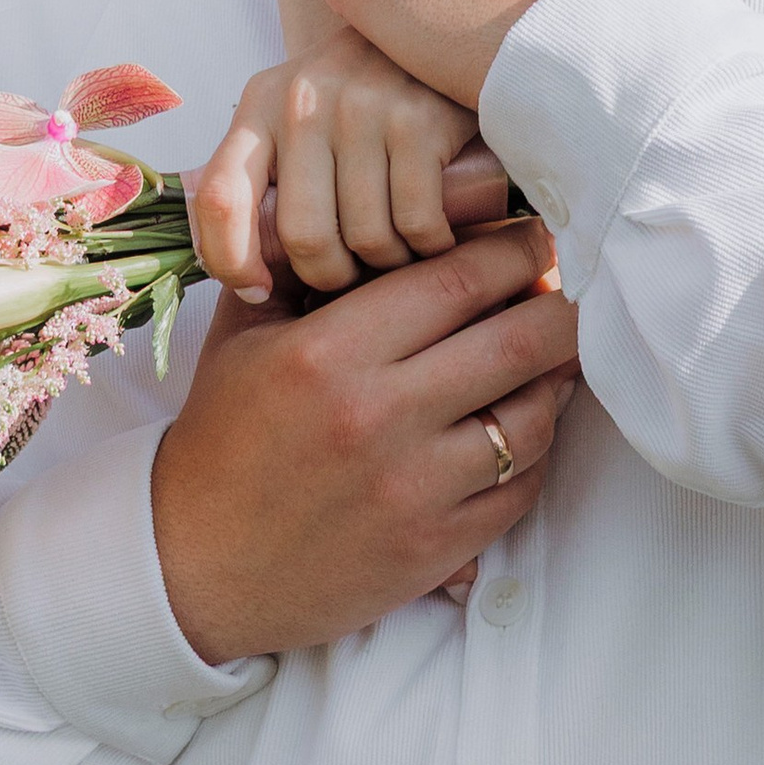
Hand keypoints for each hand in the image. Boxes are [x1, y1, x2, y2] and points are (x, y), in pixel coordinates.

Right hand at [150, 221, 578, 661]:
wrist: (192, 566)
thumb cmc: (221, 438)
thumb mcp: (245, 332)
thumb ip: (304, 259)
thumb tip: (377, 198)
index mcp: (328, 352)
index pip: (456, 278)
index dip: (514, 251)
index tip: (536, 237)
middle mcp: (377, 416)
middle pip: (515, 341)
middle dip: (560, 306)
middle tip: (571, 288)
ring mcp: (412, 489)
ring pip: (532, 418)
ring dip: (557, 380)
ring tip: (556, 356)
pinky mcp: (432, 550)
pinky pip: (519, 489)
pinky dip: (534, 452)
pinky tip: (525, 426)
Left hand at [192, 28, 508, 298]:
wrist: (438, 28)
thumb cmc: (363, 93)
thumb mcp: (300, 111)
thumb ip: (266, 168)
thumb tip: (236, 266)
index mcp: (262, 102)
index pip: (220, 198)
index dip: (230, 262)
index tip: (259, 290)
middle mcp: (305, 100)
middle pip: (303, 235)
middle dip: (330, 276)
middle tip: (351, 276)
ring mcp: (362, 107)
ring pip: (365, 237)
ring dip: (387, 265)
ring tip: (398, 252)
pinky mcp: (419, 119)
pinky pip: (416, 221)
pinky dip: (429, 247)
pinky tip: (436, 239)